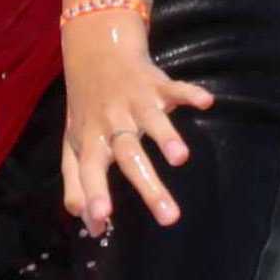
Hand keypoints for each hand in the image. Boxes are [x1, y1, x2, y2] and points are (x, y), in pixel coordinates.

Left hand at [56, 19, 212, 235]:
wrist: (96, 54)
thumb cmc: (87, 110)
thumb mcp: (73, 147)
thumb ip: (78, 185)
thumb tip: (90, 225)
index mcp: (91, 141)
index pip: (90, 171)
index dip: (94, 192)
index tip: (103, 217)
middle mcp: (112, 123)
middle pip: (130, 156)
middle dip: (148, 186)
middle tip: (170, 218)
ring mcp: (135, 103)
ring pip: (151, 122)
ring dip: (165, 138)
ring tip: (181, 159)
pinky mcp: (156, 85)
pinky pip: (174, 89)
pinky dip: (189, 93)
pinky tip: (206, 102)